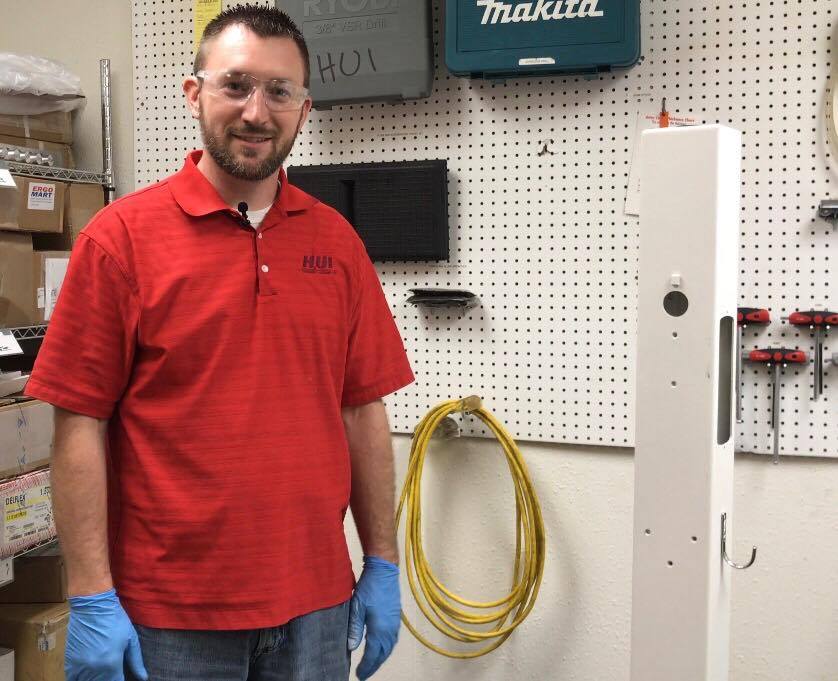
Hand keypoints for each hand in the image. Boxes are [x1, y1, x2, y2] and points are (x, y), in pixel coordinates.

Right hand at [66, 588, 147, 680]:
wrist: (92, 606)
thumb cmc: (114, 619)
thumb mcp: (130, 638)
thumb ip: (136, 660)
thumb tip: (143, 677)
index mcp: (111, 664)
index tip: (121, 676)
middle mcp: (94, 669)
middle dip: (108, 679)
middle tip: (113, 671)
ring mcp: (79, 666)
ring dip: (95, 679)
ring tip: (103, 670)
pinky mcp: (69, 662)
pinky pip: (74, 678)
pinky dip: (81, 677)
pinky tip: (89, 672)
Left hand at [347, 555, 400, 679]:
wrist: (384, 569)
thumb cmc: (370, 586)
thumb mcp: (357, 606)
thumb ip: (354, 628)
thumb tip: (351, 647)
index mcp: (380, 628)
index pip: (373, 654)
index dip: (367, 666)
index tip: (359, 675)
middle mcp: (390, 628)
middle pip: (383, 653)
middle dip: (374, 665)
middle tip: (365, 673)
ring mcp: (395, 622)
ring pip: (390, 646)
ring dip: (381, 657)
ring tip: (372, 663)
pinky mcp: (396, 616)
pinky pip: (393, 638)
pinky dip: (387, 647)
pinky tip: (381, 646)